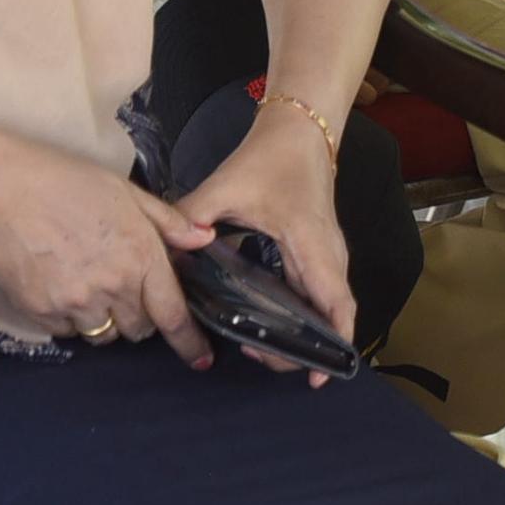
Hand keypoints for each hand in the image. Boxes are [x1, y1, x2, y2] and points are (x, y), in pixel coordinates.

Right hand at [0, 121, 213, 366]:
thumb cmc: (66, 182)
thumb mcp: (127, 192)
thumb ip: (168, 222)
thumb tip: (204, 240)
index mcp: (141, 258)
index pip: (173, 315)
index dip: (190, 342)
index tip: (201, 359)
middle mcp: (113, 289)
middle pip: (139, 328)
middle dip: (142, 316)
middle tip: (127, 289)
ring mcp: (75, 304)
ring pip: (104, 335)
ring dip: (107, 321)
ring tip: (92, 288)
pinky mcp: (41, 312)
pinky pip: (69, 332)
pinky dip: (73, 320)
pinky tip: (63, 289)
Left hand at [173, 98, 356, 363]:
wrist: (302, 130)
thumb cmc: (270, 158)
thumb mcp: (227, 184)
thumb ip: (194, 214)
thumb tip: (170, 247)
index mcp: (311, 241)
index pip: (334, 300)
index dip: (333, 339)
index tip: (318, 374)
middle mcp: (328, 253)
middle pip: (332, 313)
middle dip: (306, 346)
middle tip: (263, 361)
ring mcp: (328, 253)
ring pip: (328, 304)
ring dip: (306, 332)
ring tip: (265, 352)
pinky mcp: (320, 251)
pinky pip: (321, 292)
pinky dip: (307, 315)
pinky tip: (278, 328)